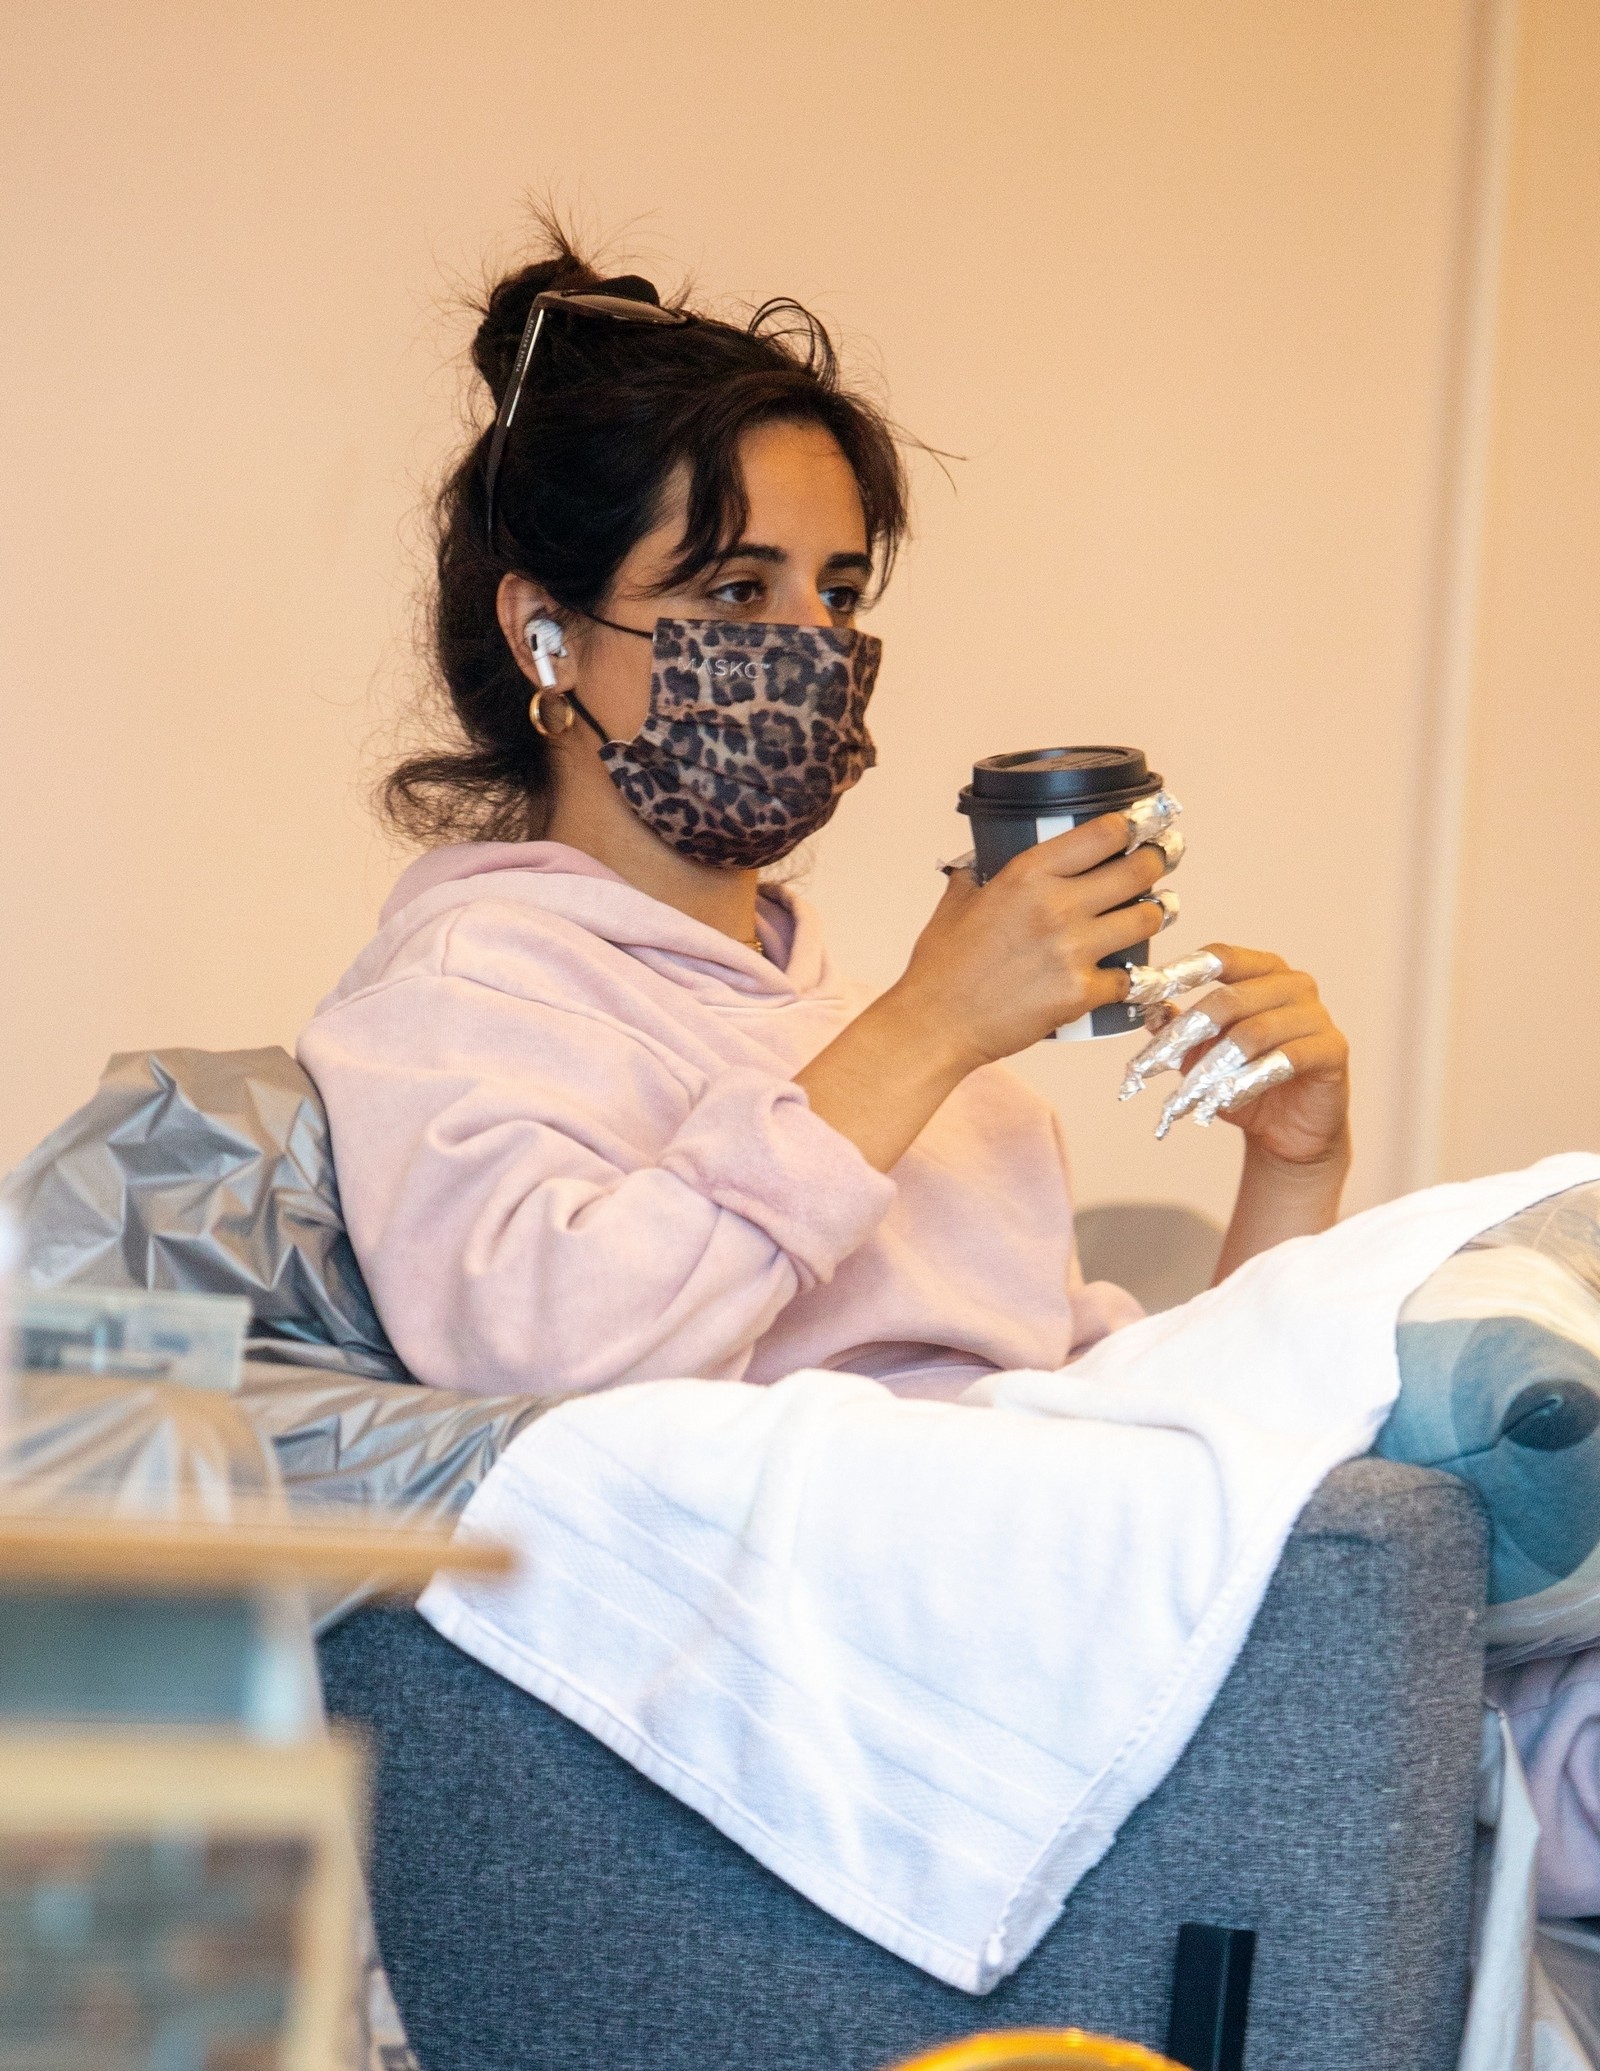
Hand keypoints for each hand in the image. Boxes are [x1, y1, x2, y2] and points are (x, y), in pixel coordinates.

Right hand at [893, 813, 1173, 1071]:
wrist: (937, 1024)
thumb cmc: (942, 967)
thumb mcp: (957, 903)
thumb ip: (979, 875)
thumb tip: (984, 861)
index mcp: (1027, 874)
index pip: (1104, 833)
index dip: (1134, 825)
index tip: (1145, 824)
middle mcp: (1057, 906)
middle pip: (1139, 870)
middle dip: (1158, 861)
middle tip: (1161, 861)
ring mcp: (1074, 951)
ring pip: (1147, 919)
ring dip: (1156, 913)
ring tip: (1154, 911)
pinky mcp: (1081, 993)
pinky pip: (1131, 978)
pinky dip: (1132, 976)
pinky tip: (1128, 972)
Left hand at [1148, 945, 1349, 1166]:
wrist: (1288, 1129)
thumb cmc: (1242, 1080)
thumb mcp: (1200, 1053)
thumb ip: (1177, 1026)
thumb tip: (1147, 1009)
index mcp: (1262, 970)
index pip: (1219, 957)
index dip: (1177, 973)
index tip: (1139, 991)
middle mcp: (1293, 984)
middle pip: (1228, 1000)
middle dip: (1182, 1036)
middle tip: (1145, 1068)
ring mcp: (1317, 1015)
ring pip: (1252, 1034)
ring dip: (1209, 1069)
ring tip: (1181, 1099)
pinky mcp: (1332, 1049)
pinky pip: (1283, 1060)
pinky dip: (1246, 1082)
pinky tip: (1220, 1101)